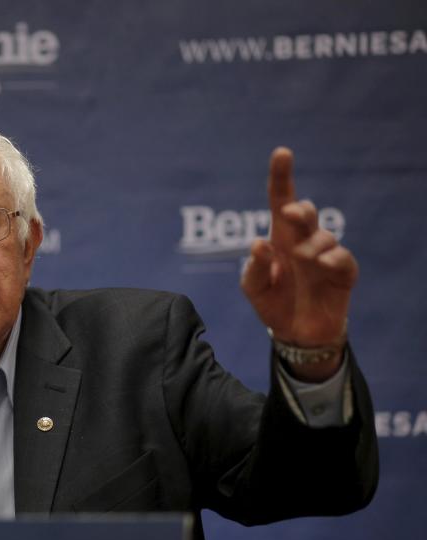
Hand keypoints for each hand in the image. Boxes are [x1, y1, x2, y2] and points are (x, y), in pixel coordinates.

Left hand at [240, 147, 356, 379]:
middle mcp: (302, 240)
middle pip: (303, 212)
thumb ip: (252, 269)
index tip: (282, 152)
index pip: (280, 200)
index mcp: (279, 237)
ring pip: (322, 236)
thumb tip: (257, 244)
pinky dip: (331, 260)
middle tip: (288, 214)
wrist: (297, 332)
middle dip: (298, 210)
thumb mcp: (253, 289)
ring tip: (302, 263)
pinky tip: (321, 266)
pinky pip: (341, 258)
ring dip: (309, 247)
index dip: (281, 176)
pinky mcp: (343, 272)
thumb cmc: (273, 303)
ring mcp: (324, 254)